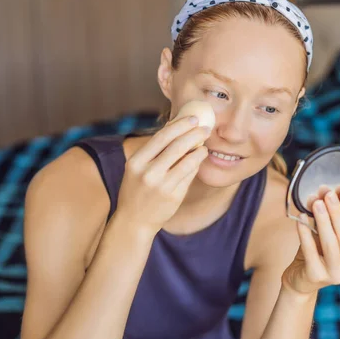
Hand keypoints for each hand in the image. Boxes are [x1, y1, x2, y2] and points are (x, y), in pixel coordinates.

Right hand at [114, 116, 211, 233]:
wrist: (134, 220)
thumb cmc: (137, 189)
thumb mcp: (137, 167)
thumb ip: (155, 150)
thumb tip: (177, 127)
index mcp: (136, 161)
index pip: (161, 136)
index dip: (180, 125)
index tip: (193, 118)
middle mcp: (148, 172)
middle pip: (176, 146)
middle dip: (194, 134)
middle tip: (205, 128)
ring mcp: (162, 185)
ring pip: (187, 161)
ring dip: (199, 150)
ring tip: (204, 145)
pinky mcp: (174, 196)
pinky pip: (189, 175)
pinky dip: (196, 164)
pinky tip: (199, 159)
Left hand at [282, 187, 339, 295]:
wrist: (300, 281)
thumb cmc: (315, 253)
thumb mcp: (323, 235)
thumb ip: (326, 217)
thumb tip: (322, 191)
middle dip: (336, 211)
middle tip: (327, 193)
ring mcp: (335, 274)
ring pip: (331, 242)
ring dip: (323, 219)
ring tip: (315, 202)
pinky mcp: (316, 276)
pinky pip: (310, 250)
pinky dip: (305, 232)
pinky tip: (300, 218)